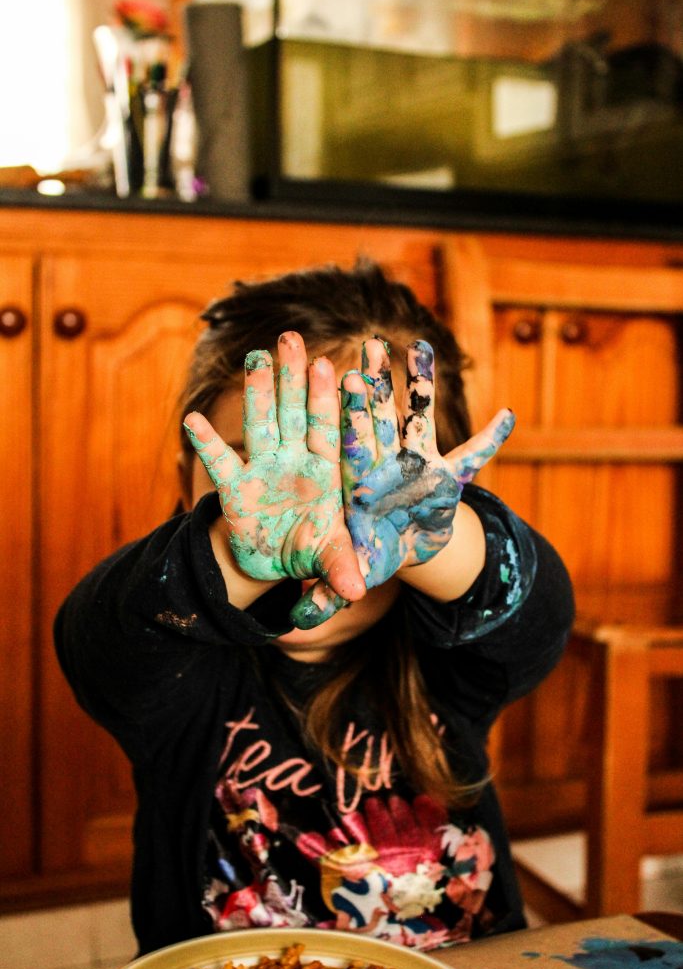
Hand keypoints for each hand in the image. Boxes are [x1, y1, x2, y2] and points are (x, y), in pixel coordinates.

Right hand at [184, 332, 364, 627]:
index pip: (330, 430)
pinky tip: (193, 420)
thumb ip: (341, 567)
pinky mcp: (236, 488)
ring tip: (256, 356)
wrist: (280, 562)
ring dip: (257, 392)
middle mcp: (295, 461)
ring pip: (261, 424)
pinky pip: (220, 463)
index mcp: (325, 471)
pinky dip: (208, 444)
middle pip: (294, 412)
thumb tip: (356, 592)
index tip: (340, 369)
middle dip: (293, 377)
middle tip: (292, 338)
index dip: (333, 402)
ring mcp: (264, 470)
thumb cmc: (314, 548)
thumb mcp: (330, 558)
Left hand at [300, 338, 514, 614]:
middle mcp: (388, 464)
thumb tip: (295, 622)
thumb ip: (326, 587)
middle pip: (380, 419)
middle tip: (371, 345)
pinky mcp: (449, 473)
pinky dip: (493, 440)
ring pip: (419, 418)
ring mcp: (419, 464)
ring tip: (422, 347)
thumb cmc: (372, 551)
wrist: (405, 546)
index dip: (348, 414)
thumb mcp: (351, 569)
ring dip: (422, 385)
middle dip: (378, 384)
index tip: (340, 379)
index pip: (350, 444)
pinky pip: (475, 456)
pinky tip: (509, 417)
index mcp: (361, 482)